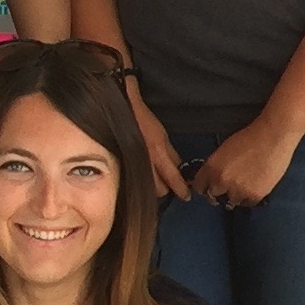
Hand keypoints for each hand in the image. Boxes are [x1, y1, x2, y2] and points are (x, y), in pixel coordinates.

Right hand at [125, 82, 193, 202]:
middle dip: (165, 189)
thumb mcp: (162, 134)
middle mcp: (145, 162)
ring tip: (154, 180)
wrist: (119, 108)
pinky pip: (135, 180)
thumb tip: (178, 167)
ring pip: (146, 188)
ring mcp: (133, 164)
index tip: (186, 196)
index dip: (181, 189)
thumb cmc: (141, 117)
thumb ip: (171, 153)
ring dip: (152, 186)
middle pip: (159, 190)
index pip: (173, 178)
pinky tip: (142, 177)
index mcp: (157, 152)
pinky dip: (140, 181)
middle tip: (168, 184)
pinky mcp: (122, 164)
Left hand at [191, 115, 302, 209]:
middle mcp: (222, 181)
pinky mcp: (254, 195)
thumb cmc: (249, 138)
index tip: (209, 187)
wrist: (273, 137)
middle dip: (219, 192)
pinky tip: (254, 186)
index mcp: (211, 167)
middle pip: (213, 197)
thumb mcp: (224, 150)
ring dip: (235, 195)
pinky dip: (249, 197)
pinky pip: (247, 204)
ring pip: (231, 202)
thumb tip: (212, 178)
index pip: (199, 187)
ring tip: (244, 184)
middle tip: (228, 186)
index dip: (204, 187)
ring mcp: (238, 190)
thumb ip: (215, 166)